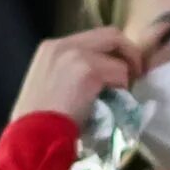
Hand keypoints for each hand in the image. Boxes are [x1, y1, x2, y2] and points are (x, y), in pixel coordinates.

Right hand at [11, 27, 143, 122]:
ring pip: (118, 55)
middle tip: (135, 74)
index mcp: (51, 47)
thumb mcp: (49, 83)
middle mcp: (63, 45)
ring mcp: (76, 55)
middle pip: (111, 35)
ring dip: (125, 75)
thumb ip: (70, 69)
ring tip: (121, 93)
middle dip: (129, 53)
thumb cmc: (38, 120)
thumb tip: (102, 72)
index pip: (93, 37)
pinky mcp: (89, 71)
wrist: (33, 135)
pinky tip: (112, 102)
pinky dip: (122, 88)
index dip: (112, 50)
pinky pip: (120, 73)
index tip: (120, 67)